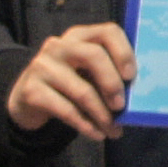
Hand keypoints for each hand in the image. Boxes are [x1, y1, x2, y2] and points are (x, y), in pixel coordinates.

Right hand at [5, 22, 135, 139]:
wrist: (28, 99)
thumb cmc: (70, 84)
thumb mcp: (89, 73)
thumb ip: (109, 74)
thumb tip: (139, 96)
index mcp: (79, 36)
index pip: (107, 32)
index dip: (123, 52)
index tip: (131, 76)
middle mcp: (59, 46)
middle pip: (94, 56)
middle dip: (113, 84)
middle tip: (122, 106)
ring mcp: (42, 66)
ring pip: (82, 91)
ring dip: (103, 115)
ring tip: (114, 130)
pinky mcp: (32, 90)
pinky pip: (67, 111)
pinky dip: (86, 125)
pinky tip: (97, 134)